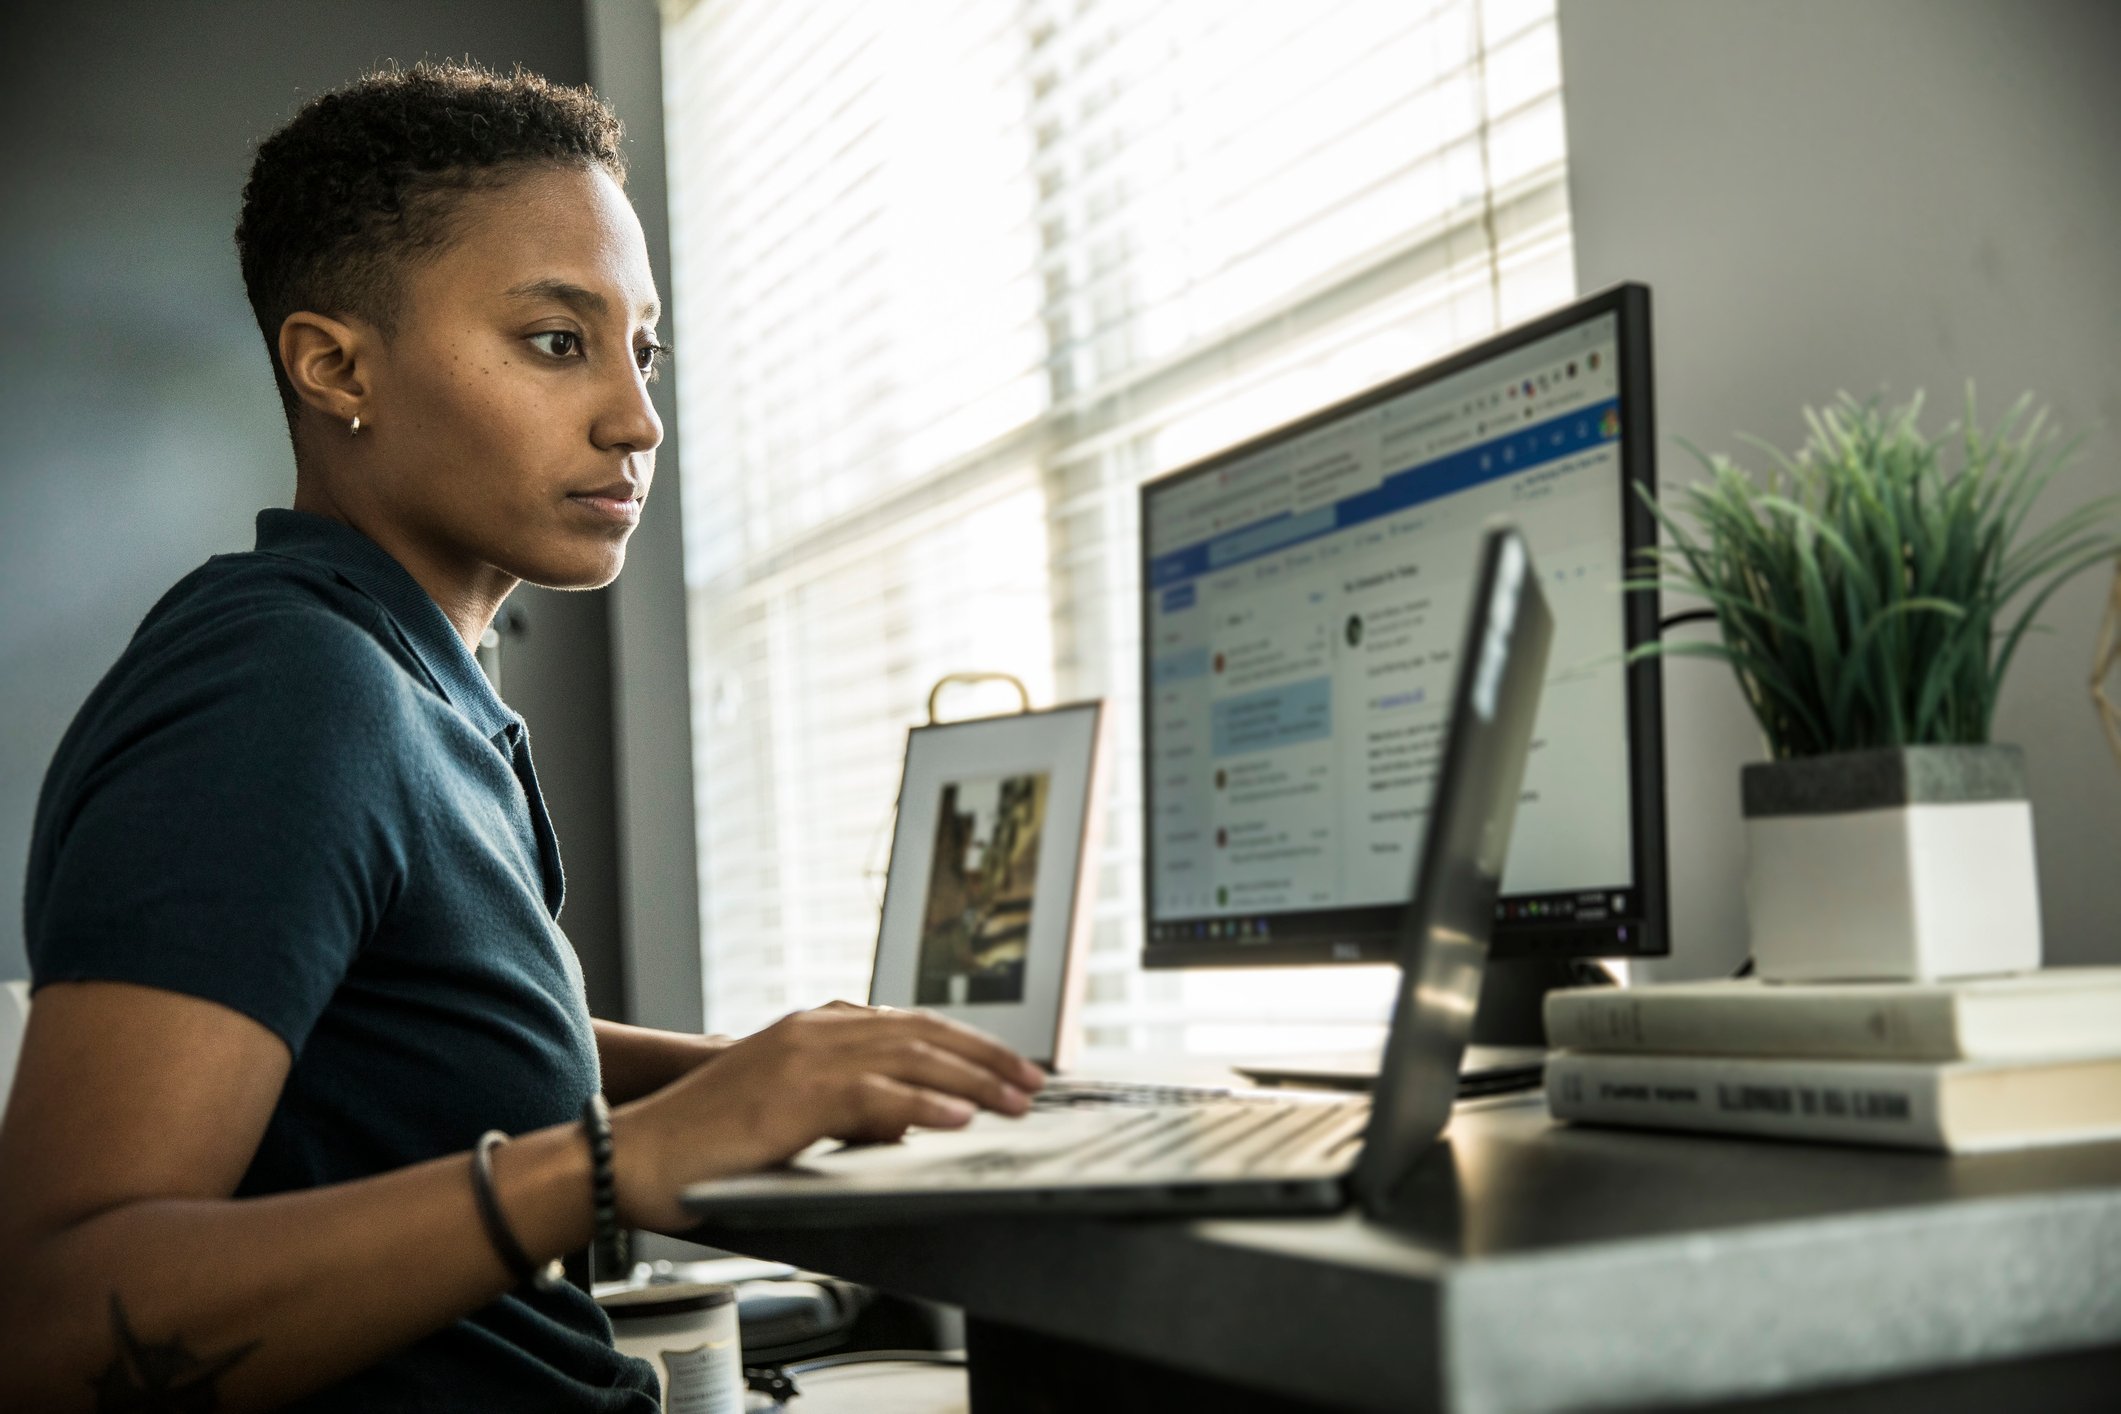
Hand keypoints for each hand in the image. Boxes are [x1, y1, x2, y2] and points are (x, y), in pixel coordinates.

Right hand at [609, 1003, 1044, 1229]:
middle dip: (986, 1057)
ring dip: (972, 1080)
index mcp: (814, 1028)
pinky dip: (923, 1106)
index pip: (910, 1026)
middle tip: (1034, 1083)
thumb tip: (901, 1125)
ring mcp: (804, 1056)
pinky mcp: (794, 1094)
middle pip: (922, 1034)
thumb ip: (845, 1110)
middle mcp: (815, 1030)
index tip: (1010, 1066)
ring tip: (1015, 1101)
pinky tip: (959, 1119)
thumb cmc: (705, 1147)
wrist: (637, 1155)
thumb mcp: (789, 1115)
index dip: (967, 1045)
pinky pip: (874, 1097)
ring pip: (909, 1058)